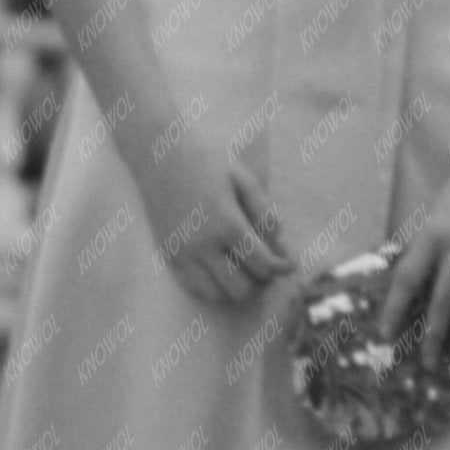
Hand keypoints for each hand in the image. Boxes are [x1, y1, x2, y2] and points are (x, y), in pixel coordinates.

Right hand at [135, 132, 290, 314]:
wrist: (160, 154)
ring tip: (241, 265)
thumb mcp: (245, 180)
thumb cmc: (207, 161)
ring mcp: (182, 254)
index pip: (262, 265)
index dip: (281, 267)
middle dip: (259, 279)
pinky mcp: (168, 256)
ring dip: (235, 286)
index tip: (289, 263)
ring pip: (217, 296)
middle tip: (263, 262)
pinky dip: (213, 285)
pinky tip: (220, 267)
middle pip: (241, 289)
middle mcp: (203, 246)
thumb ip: (266, 215)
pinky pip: (195, 288)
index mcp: (227, 224)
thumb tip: (280, 248)